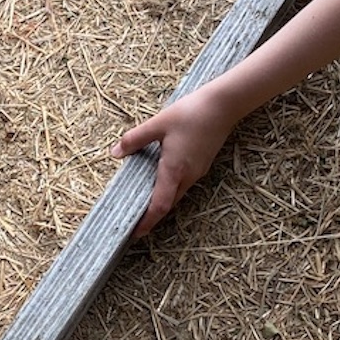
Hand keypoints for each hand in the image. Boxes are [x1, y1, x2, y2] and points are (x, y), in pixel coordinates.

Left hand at [112, 85, 235, 236]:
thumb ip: (135, 139)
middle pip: (168, 204)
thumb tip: (116, 153)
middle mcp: (188, 176)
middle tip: (135, 220)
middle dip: (152, 215)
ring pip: (177, 194)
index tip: (136, 233)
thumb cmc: (190, 113)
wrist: (223, 106)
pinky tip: (161, 179)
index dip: (148, 221)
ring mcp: (197, 172)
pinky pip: (184, 183)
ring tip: (144, 202)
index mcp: (174, 169)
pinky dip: (171, 188)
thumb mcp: (158, 123)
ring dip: (162, 201)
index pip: (160, 205)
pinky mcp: (202, 165)